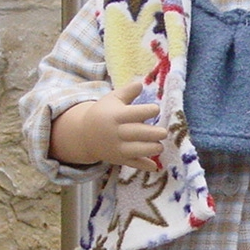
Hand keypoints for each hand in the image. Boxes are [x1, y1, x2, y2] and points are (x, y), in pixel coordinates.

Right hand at [50, 81, 166, 170]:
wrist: (84, 135)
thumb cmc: (104, 113)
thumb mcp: (112, 99)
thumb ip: (127, 92)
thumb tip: (141, 83)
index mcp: (116, 116)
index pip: (133, 114)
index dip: (147, 111)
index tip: (156, 109)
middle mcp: (117, 132)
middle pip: (137, 134)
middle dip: (153, 133)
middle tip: (164, 132)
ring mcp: (117, 147)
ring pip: (136, 151)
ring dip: (150, 149)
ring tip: (159, 146)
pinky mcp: (119, 159)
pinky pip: (132, 164)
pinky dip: (143, 166)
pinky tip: (154, 167)